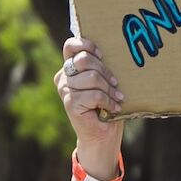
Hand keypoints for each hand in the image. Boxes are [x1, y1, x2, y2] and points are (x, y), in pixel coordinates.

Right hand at [55, 38, 124, 165]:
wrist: (102, 135)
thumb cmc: (106, 105)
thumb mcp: (104, 81)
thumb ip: (100, 66)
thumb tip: (114, 51)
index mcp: (70, 67)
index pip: (71, 46)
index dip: (87, 45)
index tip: (102, 55)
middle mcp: (63, 77)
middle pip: (84, 59)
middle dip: (105, 71)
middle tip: (115, 83)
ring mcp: (65, 90)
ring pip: (92, 77)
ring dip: (109, 89)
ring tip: (116, 98)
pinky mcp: (70, 103)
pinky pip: (94, 94)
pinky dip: (109, 101)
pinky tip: (113, 108)